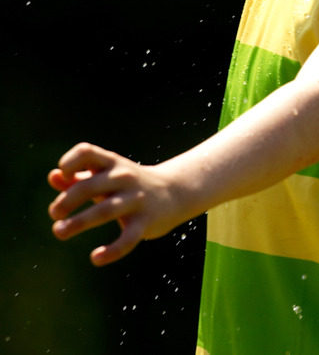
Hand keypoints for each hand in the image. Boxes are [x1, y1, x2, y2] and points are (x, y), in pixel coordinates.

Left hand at [47, 141, 182, 265]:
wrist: (174, 192)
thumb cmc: (129, 184)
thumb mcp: (106, 176)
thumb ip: (79, 176)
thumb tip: (52, 176)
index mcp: (112, 163)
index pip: (87, 152)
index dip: (70, 162)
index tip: (64, 176)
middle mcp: (124, 177)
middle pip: (90, 186)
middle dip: (67, 201)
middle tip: (55, 214)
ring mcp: (136, 199)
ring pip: (104, 211)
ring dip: (78, 223)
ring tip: (59, 231)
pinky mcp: (145, 222)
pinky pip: (128, 238)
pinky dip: (112, 250)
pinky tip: (96, 258)